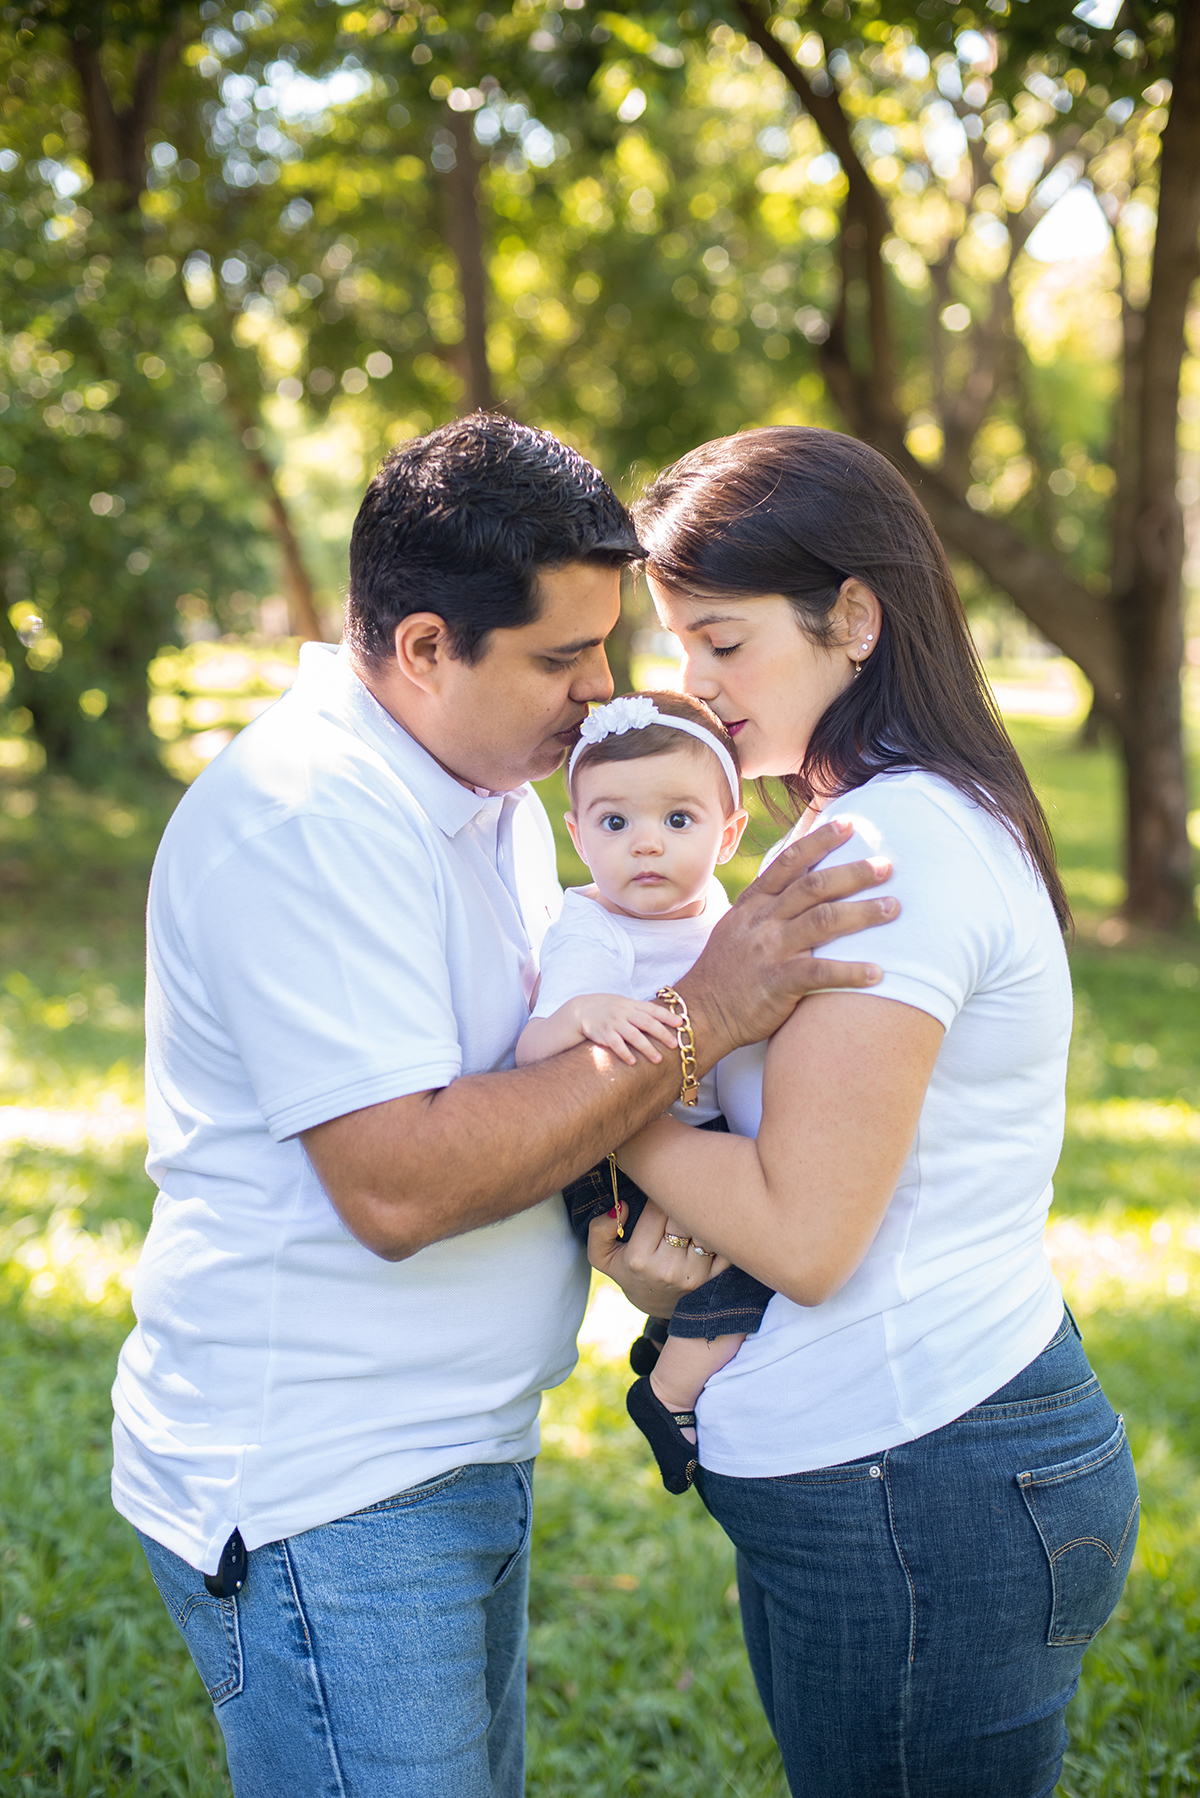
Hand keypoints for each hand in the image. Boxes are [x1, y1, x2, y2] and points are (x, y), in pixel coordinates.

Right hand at [572, 995, 679, 1066]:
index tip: (681, 1024)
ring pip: (634, 1035)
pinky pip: (616, 1044)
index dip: (667, 1016)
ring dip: (647, 1048)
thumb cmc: (609, 1009)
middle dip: (662, 1034)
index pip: (653, 1009)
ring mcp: (614, 1023)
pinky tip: (633, 1062)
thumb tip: (667, 1018)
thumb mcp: (625, 1004)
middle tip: (674, 1045)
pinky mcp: (604, 1034)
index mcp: (632, 1005)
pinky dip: (624, 1053)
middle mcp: (625, 1013)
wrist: (582, 1009)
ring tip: (658, 1059)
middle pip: (647, 1023)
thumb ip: (642, 1011)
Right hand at [587, 1199, 729, 1315]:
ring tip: (693, 1207)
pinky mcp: (712, 1278)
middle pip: (683, 1216)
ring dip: (700, 1214)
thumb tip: (619, 1206)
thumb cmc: (628, 1271)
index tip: (659, 1190)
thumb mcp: (602, 1256)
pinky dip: (719, 1232)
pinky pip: (724, 1247)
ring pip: (704, 1229)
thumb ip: (599, 1230)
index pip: (657, 1208)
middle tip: (680, 1192)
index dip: (660, 1193)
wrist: (654, 1303)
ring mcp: (693, 1274)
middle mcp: (668, 1268)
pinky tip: (709, 1225)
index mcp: (639, 1257)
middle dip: (681, 1200)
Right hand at [680, 817, 897, 1058]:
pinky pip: (821, 972)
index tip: (849, 824)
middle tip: (886, 865)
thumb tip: (798, 876)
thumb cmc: (726, 970)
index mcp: (753, 904)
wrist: (700, 1013)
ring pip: (823, 921)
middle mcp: (762, 921)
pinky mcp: (777, 983)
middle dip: (853, 872)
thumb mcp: (738, 926)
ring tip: (893, 908)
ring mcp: (769, 950)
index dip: (820, 840)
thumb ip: (768, 902)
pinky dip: (851, 971)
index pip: (789, 861)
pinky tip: (878, 972)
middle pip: (813, 885)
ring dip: (862, 913)